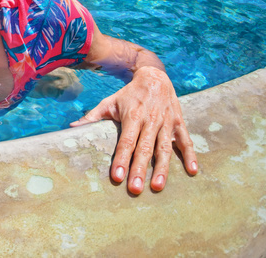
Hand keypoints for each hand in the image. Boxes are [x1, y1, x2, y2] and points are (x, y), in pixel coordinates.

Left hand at [70, 66, 197, 193]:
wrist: (154, 76)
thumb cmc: (129, 94)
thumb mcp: (109, 102)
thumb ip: (92, 117)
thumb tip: (72, 128)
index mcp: (133, 116)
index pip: (126, 142)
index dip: (121, 159)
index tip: (117, 177)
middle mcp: (150, 120)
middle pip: (144, 149)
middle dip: (139, 170)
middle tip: (135, 189)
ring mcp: (166, 122)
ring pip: (165, 148)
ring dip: (163, 168)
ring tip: (158, 186)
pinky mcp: (179, 123)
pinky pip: (186, 141)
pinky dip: (191, 155)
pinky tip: (193, 171)